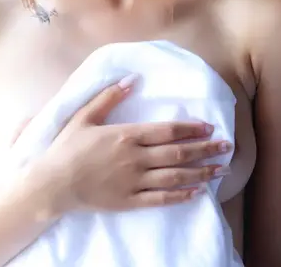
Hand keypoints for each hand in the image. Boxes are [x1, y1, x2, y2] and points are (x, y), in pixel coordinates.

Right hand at [39, 75, 229, 211]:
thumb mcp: (85, 115)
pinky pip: (161, 199)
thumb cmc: (68, 147)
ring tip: (220, 169)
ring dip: (200, 172)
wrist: (53, 184)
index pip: (167, 130)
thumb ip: (110, 96)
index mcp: (126, 136)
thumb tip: (133, 79)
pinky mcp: (129, 202)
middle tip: (226, 146)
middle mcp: (135, 159)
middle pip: (177, 153)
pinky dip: (181, 196)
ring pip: (175, 177)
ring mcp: (134, 182)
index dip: (190, 129)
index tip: (209, 127)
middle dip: (205, 149)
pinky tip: (197, 192)